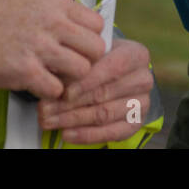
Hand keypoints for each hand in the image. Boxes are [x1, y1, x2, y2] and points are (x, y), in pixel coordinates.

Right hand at [0, 0, 105, 99]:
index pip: (97, 24)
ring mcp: (40, 47)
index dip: (90, 38)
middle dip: (86, 59)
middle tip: (69, 64)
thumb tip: (83, 28)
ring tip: (53, 74)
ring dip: (69, 77)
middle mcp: (53, 23)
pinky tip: (38, 83)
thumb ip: (59, 13)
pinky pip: (56, 89)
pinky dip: (49, 91)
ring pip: (82, 70)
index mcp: (56, 3)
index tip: (79, 46)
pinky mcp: (26, 71)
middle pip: (96, 48)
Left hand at [37, 38, 153, 143]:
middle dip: (71, 103)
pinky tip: (67, 133)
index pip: (113, 67)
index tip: (64, 92)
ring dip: (73, 120)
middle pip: (105, 93)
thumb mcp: (89, 53)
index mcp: (136, 54)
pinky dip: (87, 135)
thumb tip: (53, 79)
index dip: (87, 81)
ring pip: (105, 114)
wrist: (114, 74)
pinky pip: (112, 133)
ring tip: (49, 121)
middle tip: (45, 109)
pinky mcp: (136, 123)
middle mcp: (143, 78)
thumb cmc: (97, 61)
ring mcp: (142, 103)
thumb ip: (75, 62)